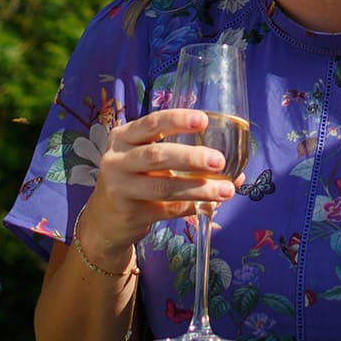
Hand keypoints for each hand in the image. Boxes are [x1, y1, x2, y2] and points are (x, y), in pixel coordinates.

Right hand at [75, 110, 236, 264]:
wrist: (104, 220)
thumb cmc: (136, 179)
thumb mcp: (147, 160)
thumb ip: (182, 157)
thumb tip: (236, 170)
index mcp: (124, 137)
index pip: (151, 123)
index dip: (178, 120)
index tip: (204, 120)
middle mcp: (117, 159)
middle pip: (156, 155)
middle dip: (191, 157)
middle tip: (219, 160)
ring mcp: (120, 188)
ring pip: (163, 186)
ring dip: (198, 188)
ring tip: (226, 190)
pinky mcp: (129, 214)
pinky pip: (167, 209)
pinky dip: (192, 207)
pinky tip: (210, 206)